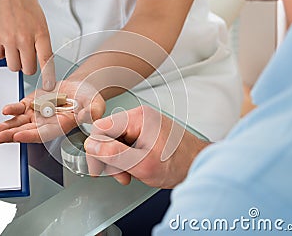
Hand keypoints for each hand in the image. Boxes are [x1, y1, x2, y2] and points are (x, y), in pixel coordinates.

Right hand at [0, 0, 54, 89]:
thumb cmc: (22, 1)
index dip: (48, 76)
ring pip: (12, 66)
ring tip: (13, 46)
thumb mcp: (39, 19)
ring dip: (13, 60)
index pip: (47, 60)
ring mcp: (8, 39)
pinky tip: (2, 40)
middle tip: (25, 55)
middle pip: (28, 68)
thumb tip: (40, 60)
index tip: (48, 85)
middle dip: (27, 65)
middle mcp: (25, 37)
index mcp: (40, 32)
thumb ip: (41, 40)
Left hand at [0, 80, 105, 142]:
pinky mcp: (32, 104)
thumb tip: (94, 116)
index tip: (19, 136)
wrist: (81, 88)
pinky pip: (20, 109)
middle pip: (27, 131)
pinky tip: (5, 111)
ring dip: (7, 127)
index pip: (44, 134)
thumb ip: (93, 110)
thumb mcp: (95, 104)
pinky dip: (12, 110)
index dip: (31, 136)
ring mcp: (38, 114)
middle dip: (12, 135)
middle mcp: (47, 123)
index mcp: (60, 126)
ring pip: (20, 123)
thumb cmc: (89, 98)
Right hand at [84, 106, 208, 188]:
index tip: (100, 167)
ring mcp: (143, 125)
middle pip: (107, 136)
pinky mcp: (147, 133)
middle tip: (121, 175)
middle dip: (110, 158)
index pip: (100, 128)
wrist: (200, 166)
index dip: (97, 150)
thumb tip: (91, 145)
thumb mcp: (142, 163)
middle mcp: (139, 117)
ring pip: (116, 142)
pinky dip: (128, 159)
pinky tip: (137, 168)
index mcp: (137, 118)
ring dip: (119, 161)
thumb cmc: (179, 164)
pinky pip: (127, 144)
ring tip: (132, 174)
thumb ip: (114, 154)